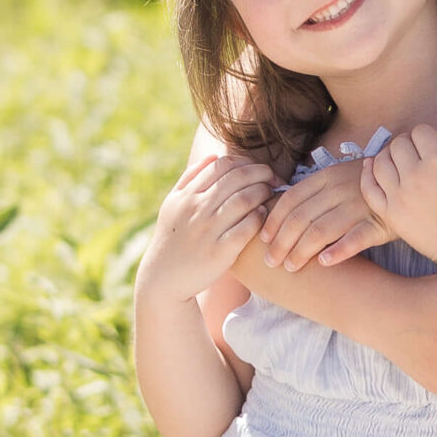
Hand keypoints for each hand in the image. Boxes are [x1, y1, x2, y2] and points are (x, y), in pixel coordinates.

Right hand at [140, 155, 276, 305]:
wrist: (162, 280)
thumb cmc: (174, 239)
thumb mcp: (172, 205)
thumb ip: (190, 178)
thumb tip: (214, 156)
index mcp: (186, 195)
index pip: (222, 165)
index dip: (245, 162)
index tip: (257, 169)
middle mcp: (195, 209)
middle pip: (237, 178)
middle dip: (261, 174)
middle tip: (273, 179)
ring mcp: (206, 230)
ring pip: (244, 200)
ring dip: (263, 193)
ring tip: (270, 195)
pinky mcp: (218, 253)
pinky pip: (246, 228)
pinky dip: (258, 219)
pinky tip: (263, 216)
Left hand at [259, 159, 389, 270]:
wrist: (410, 178)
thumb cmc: (366, 184)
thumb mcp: (339, 177)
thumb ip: (314, 192)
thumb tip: (281, 212)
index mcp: (327, 177)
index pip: (291, 199)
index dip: (274, 221)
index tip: (264, 240)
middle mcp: (340, 189)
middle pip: (301, 218)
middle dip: (282, 242)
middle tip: (271, 262)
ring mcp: (359, 204)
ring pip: (322, 230)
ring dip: (302, 251)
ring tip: (291, 267)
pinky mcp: (379, 222)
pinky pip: (356, 237)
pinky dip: (339, 251)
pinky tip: (325, 263)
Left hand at [361, 113, 436, 270]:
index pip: (420, 131)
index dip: (427, 136)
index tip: (433, 147)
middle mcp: (416, 177)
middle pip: (398, 144)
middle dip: (407, 144)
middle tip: (416, 154)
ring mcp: (400, 196)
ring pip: (380, 161)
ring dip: (388, 156)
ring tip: (400, 162)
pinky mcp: (390, 213)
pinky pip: (369, 187)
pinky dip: (368, 174)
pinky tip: (375, 169)